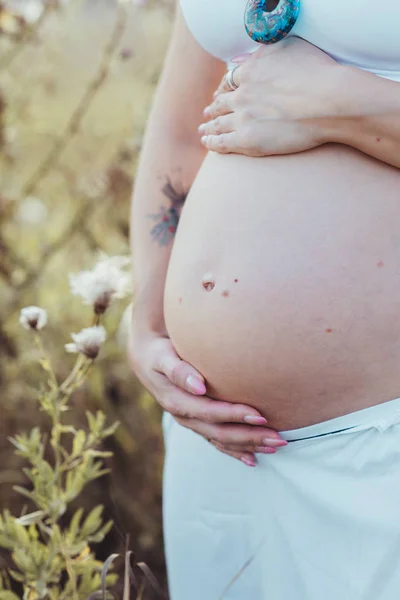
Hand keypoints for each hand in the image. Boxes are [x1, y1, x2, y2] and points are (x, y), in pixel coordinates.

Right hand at [128, 324, 286, 466]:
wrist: (148, 359)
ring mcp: (191, 423)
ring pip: (221, 441)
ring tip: (276, 446)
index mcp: (177, 402)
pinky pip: (217, 442)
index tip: (261, 415)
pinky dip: (235, 451)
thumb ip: (179, 370)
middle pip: (220, 433)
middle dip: (250, 437)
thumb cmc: (160, 353)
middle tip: (278, 438)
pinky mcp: (197, 423)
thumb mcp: (164, 357)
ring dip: (249, 445)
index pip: (211, 413)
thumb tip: (199, 385)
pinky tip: (253, 458)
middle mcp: (185, 417)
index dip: (235, 416)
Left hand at [198, 37, 341, 155]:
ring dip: (209, 127)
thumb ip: (265, 51)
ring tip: (203, 132)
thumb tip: (247, 57)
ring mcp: (243, 118)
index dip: (223, 89)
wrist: (329, 101)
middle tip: (207, 114)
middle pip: (221, 103)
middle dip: (212, 109)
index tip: (220, 94)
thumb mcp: (290, 47)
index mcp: (250, 70)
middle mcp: (242, 94)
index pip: (230, 81)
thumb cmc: (318, 72)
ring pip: (218, 123)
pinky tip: (208, 144)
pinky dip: (212, 143)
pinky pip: (222, 143)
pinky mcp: (248, 140)